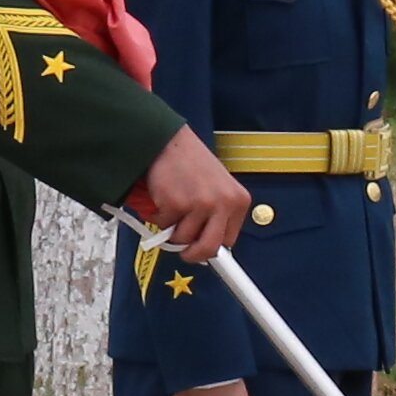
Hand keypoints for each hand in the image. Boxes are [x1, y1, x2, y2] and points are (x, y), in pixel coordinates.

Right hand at [136, 131, 252, 263]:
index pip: (229, 240)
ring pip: (182, 238)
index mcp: (238, 200)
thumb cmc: (188, 161)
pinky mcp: (177, 203)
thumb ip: (216, 214)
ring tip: (169, 209)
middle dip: (192, 254)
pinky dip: (156, 216)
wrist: (166, 141)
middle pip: (209, 248)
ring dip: (170, 228)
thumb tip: (206, 245)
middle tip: (182, 251)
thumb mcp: (215, 187)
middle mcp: (224, 203)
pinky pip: (163, 224)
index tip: (202, 254)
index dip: (212, 248)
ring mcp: (201, 204)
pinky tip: (161, 198)